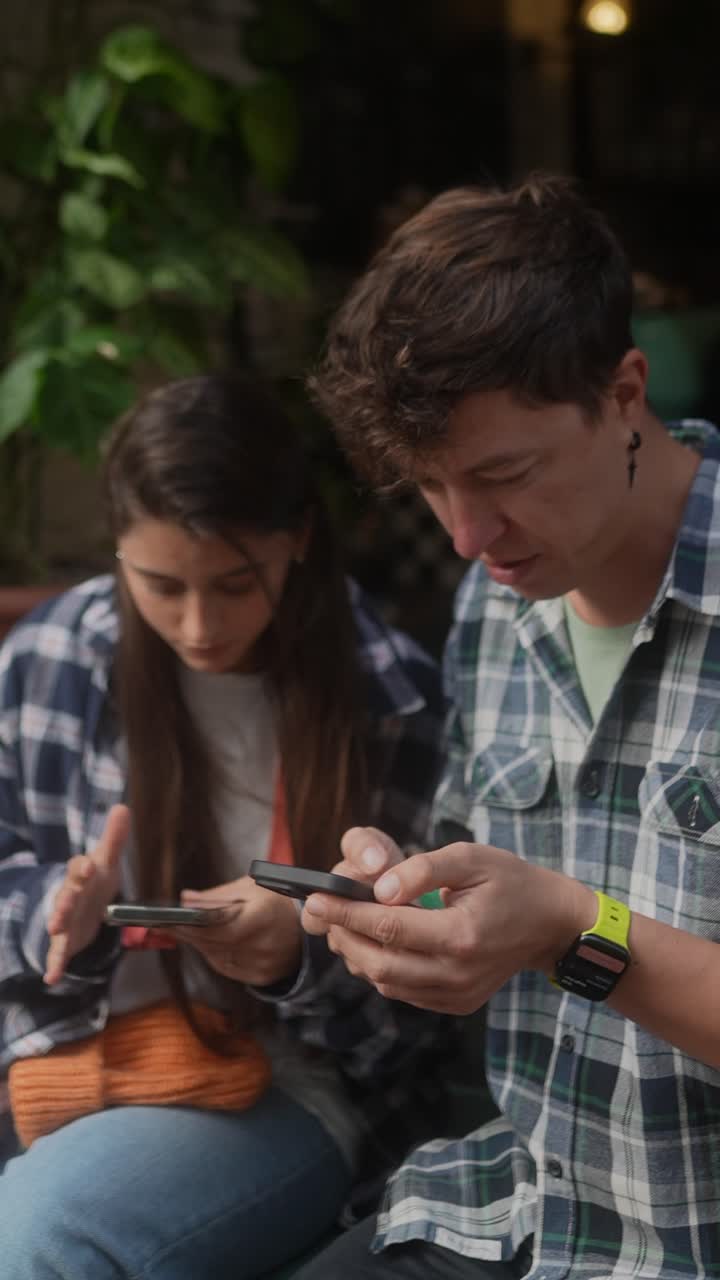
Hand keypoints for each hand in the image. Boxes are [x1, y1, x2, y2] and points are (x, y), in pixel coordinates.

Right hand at [45, 805, 130, 985]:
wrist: (82, 908)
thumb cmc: (95, 881)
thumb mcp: (106, 861)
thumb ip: (114, 838)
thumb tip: (123, 807)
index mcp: (81, 876)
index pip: (79, 868)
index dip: (83, 867)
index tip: (89, 865)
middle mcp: (70, 897)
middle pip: (66, 896)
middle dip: (65, 898)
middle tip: (66, 900)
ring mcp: (65, 920)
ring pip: (59, 922)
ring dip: (57, 923)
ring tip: (53, 929)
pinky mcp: (65, 942)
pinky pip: (58, 954)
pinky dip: (54, 965)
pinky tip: (51, 977)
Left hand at [168, 875, 302, 985]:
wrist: (306, 934)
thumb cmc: (276, 904)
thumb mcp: (251, 888)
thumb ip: (217, 894)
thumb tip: (184, 899)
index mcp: (263, 916)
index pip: (218, 924)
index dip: (190, 924)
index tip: (168, 919)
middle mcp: (263, 944)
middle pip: (212, 942)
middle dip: (186, 932)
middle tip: (164, 924)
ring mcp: (261, 965)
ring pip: (215, 956)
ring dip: (196, 943)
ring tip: (181, 930)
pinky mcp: (259, 978)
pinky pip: (224, 966)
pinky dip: (211, 954)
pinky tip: (204, 943)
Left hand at [302, 841, 595, 1013]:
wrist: (551, 925)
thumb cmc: (511, 882)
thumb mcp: (471, 858)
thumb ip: (422, 869)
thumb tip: (378, 887)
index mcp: (461, 935)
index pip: (387, 927)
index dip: (345, 912)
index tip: (315, 897)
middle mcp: (457, 973)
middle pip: (379, 963)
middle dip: (343, 935)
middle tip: (324, 909)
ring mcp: (457, 994)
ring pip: (387, 983)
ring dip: (358, 955)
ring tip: (344, 924)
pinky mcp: (457, 1003)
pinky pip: (404, 992)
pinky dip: (381, 969)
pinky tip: (375, 943)